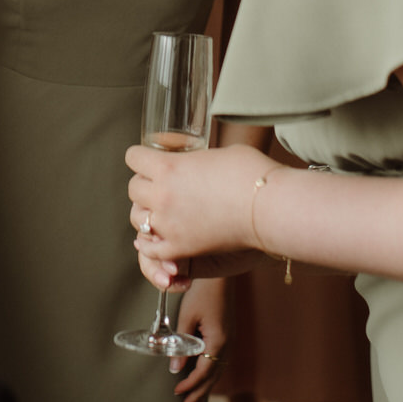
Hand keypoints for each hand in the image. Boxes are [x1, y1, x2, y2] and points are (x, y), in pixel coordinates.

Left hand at [128, 142, 277, 283]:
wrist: (270, 206)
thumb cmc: (251, 173)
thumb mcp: (217, 152)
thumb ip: (195, 157)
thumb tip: (192, 160)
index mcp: (168, 166)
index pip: (133, 157)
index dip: (142, 157)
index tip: (149, 160)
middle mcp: (162, 194)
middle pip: (133, 187)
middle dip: (145, 184)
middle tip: (159, 185)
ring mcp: (169, 223)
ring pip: (137, 217)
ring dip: (147, 212)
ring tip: (160, 210)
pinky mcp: (180, 247)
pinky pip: (150, 249)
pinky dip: (150, 244)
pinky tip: (156, 238)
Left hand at [171, 276, 228, 401]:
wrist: (220, 274)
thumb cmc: (202, 292)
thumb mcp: (187, 317)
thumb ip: (181, 344)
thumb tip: (174, 368)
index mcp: (218, 341)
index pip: (204, 372)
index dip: (191, 384)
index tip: (177, 393)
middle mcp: (228, 344)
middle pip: (214, 376)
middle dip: (200, 392)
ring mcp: (230, 340)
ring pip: (219, 370)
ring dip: (206, 386)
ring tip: (195, 400)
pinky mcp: (227, 335)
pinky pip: (220, 361)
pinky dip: (211, 373)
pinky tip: (203, 378)